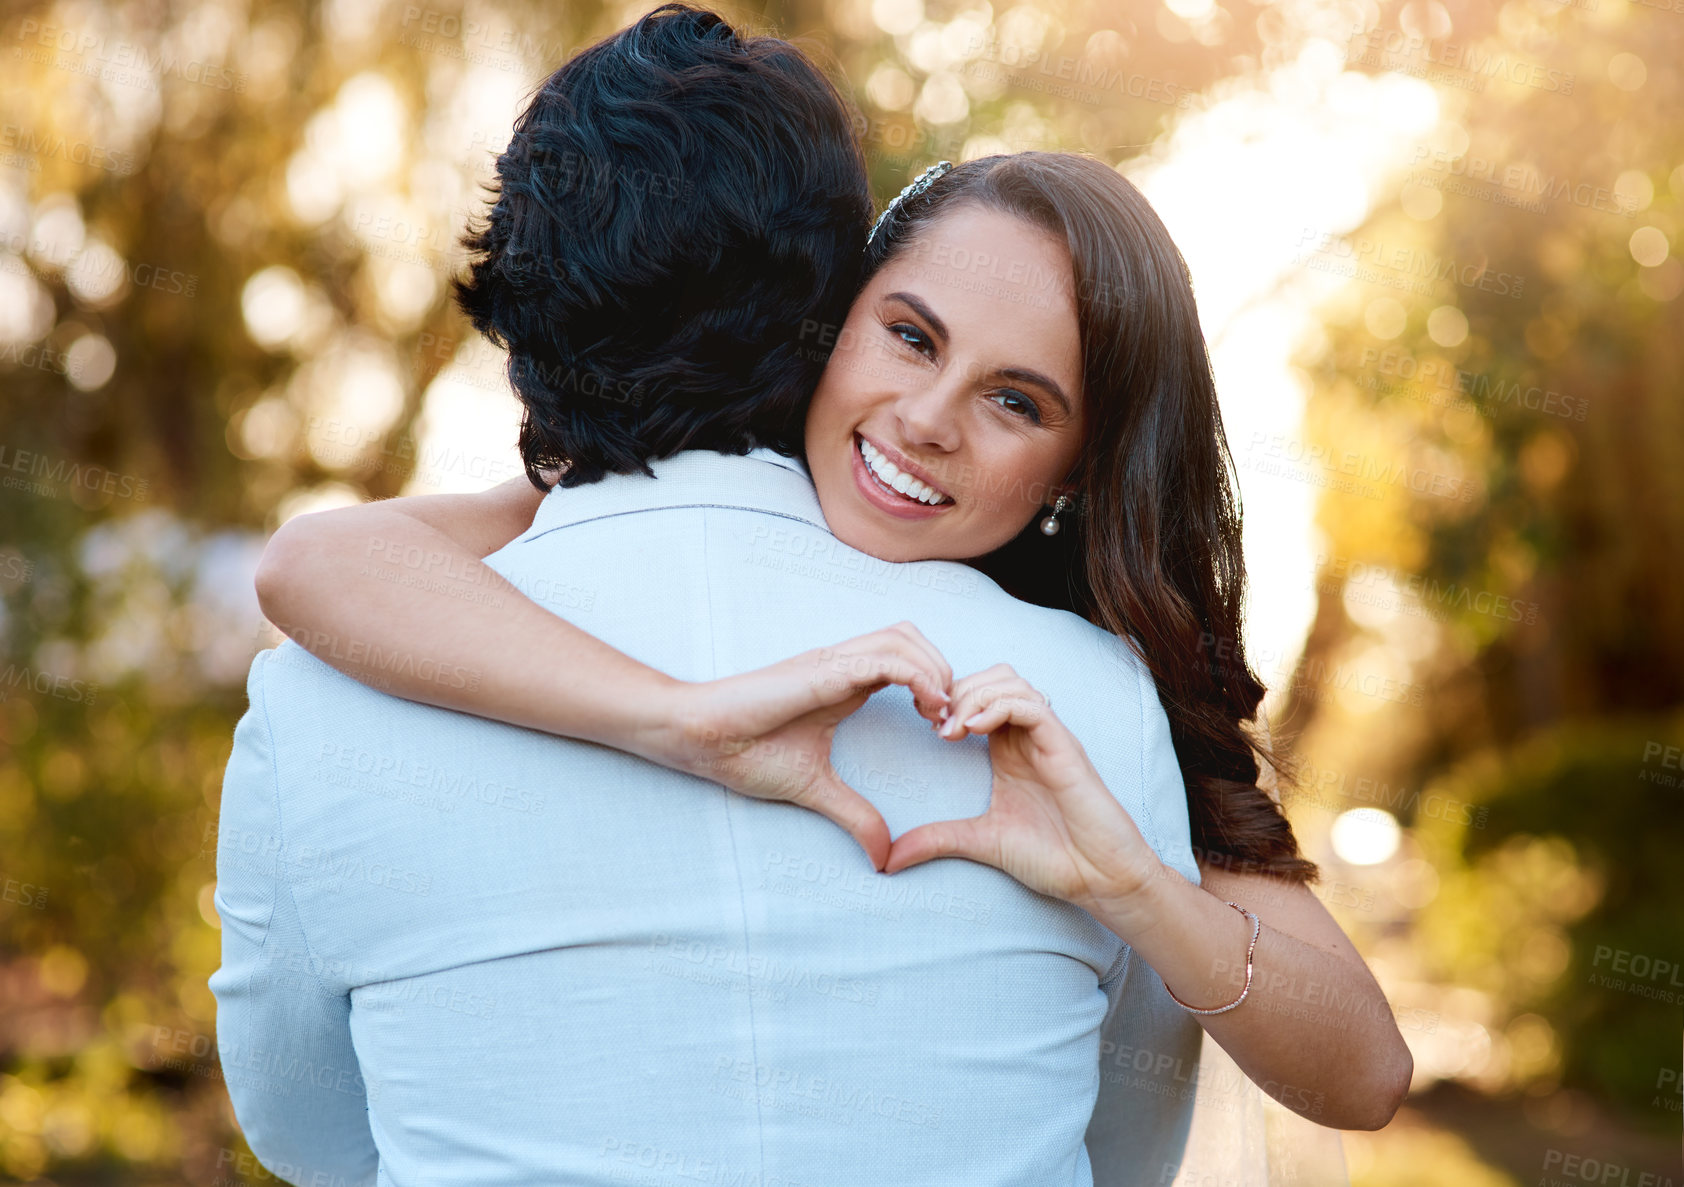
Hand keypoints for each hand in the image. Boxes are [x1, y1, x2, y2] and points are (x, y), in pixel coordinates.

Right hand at [647, 623, 954, 870]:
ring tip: (941, 714)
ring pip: (905, 639)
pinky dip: (917, 676)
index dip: (935, 688)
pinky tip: (927, 708)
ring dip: (936, 670)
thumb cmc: (746, 752)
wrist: (700, 737)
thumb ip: (855, 814)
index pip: (907, 661)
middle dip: (944, 671)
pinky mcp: (824, 668)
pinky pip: (886, 658)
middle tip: (951, 721)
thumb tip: (883, 855)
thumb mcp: (816, 789)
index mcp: (845, 683)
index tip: (945, 731)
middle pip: (913, 640)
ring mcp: (833, 661)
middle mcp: (843, 664)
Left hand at [883, 664, 1164, 923]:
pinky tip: (973, 730)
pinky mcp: (1065, 746)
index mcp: (1008, 748)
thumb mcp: (980, 842)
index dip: (946, 701)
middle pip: (991, 677)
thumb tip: (888, 858)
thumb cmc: (1052, 856)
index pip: (977, 696)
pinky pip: (1032, 705)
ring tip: (950, 730)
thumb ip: (937, 840)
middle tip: (932, 724)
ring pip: (1010, 682)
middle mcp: (1028, 735)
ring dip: (973, 696)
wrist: (1101, 878)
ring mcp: (1048, 737)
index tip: (922, 727)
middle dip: (955, 690)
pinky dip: (998, 707)